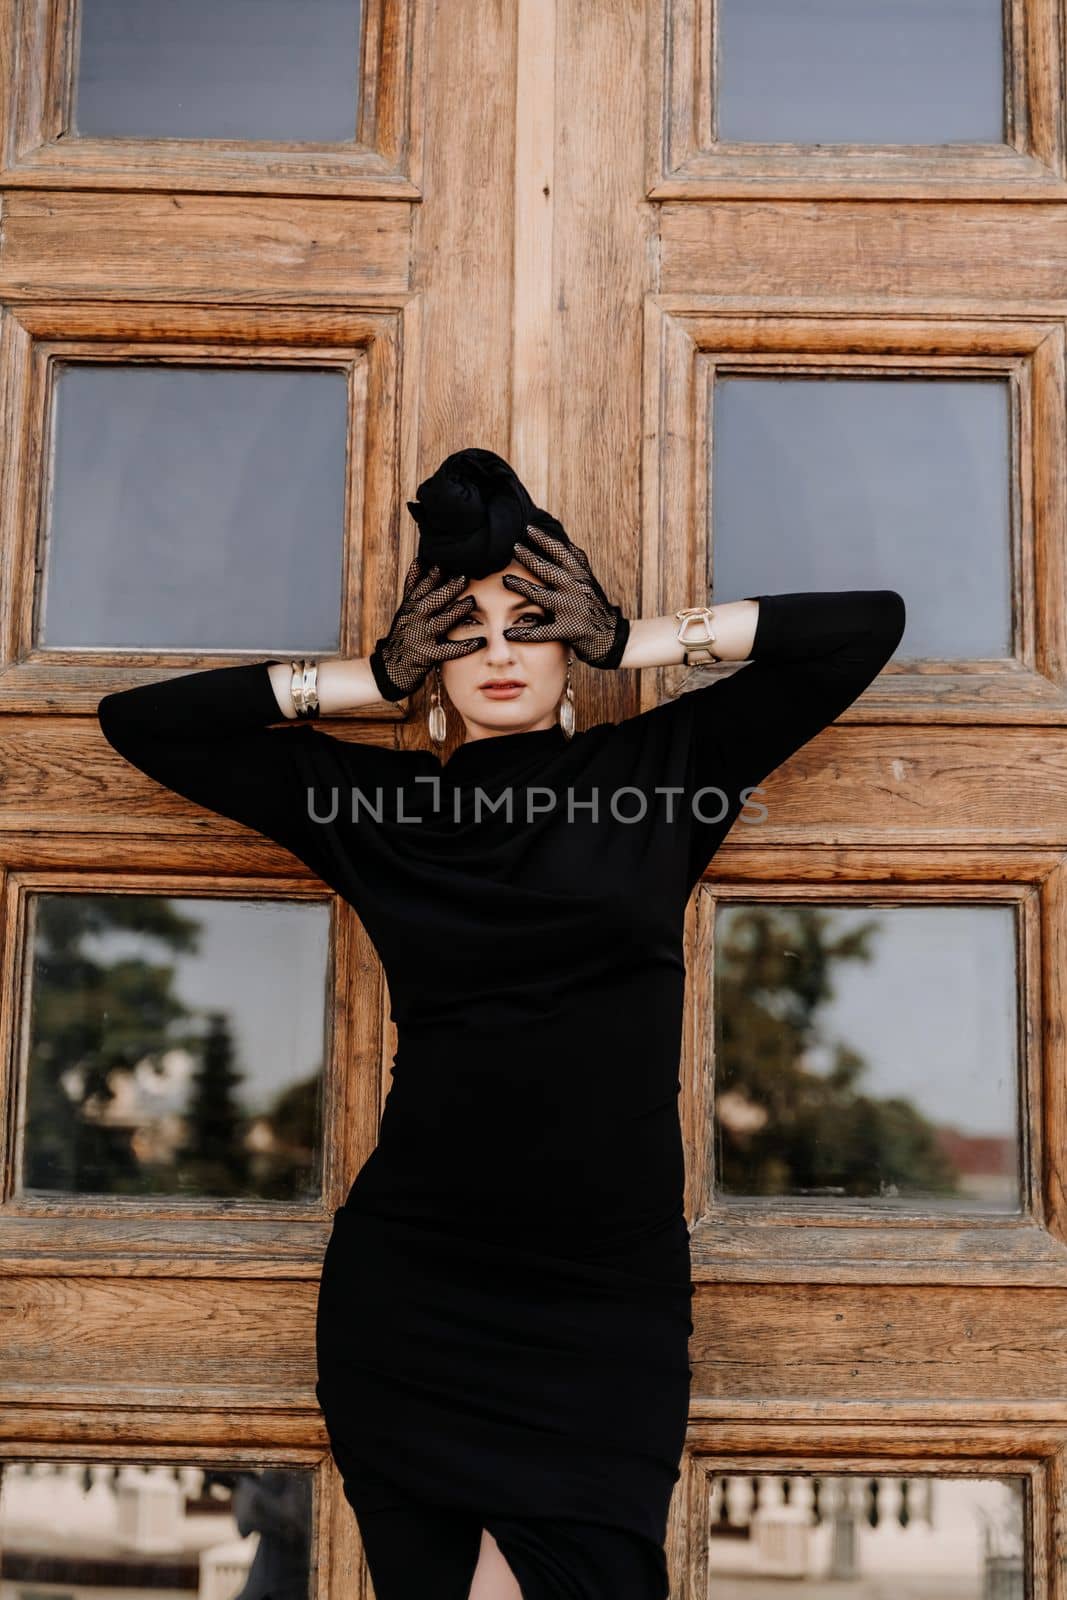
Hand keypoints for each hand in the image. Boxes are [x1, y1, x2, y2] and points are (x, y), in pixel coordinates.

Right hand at [368, 558, 485, 700]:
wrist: (391, 667)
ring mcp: (420, 638)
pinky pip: (447, 651)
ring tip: (472, 601)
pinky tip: (478, 641)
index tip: (446, 561)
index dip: (433, 574)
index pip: (421, 587)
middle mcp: (414, 620)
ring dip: (455, 612)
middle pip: (430, 602)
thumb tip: (419, 560)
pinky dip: (463, 647)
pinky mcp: (427, 656)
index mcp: (411, 607)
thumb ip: (414, 585)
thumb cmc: (404, 634)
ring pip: (439, 623)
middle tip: (464, 577)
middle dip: (446, 589)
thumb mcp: (406, 608)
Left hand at [501, 521, 630, 668]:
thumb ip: (576, 562)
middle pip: (548, 570)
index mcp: (580, 575)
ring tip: (505, 580)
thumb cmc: (593, 605)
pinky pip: (542, 632)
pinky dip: (524, 633)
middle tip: (512, 547)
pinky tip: (508, 632)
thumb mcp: (588, 580)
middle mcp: (576, 589)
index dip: (544, 539)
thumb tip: (563, 540)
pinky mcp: (567, 630)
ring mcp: (571, 610)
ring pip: (542, 596)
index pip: (561, 552)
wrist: (609, 636)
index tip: (528, 529)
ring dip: (522, 586)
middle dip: (529, 557)